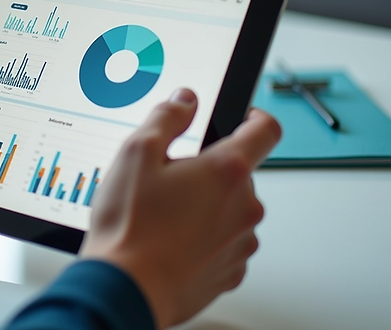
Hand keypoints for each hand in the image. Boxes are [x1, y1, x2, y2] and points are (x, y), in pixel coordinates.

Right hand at [80, 88, 280, 329]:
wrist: (125, 290)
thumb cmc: (130, 226)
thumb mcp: (136, 153)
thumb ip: (166, 117)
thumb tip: (185, 100)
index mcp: (227, 171)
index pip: (265, 130)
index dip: (254, 116)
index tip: (242, 118)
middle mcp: (244, 207)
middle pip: (238, 174)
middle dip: (208, 171)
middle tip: (167, 180)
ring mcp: (240, 243)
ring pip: (230, 211)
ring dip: (206, 207)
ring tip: (162, 216)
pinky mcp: (229, 272)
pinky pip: (223, 245)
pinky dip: (202, 240)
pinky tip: (169, 242)